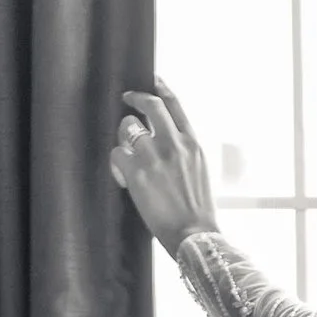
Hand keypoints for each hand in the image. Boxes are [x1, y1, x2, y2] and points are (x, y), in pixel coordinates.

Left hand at [109, 80, 215, 253]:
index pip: (175, 105)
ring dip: (124, 139)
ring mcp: (154, 156)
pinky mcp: (136, 173)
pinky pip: (116, 154)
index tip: (152, 81)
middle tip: (127, 100)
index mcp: (192, 144)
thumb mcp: (200, 171)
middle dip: (135, 99)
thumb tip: (166, 139)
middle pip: (150, 106)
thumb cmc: (198, 210)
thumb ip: (184, 151)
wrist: (195, 235)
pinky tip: (124, 178)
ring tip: (128, 157)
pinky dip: (117, 165)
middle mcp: (174, 144)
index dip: (161, 89)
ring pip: (127, 128)